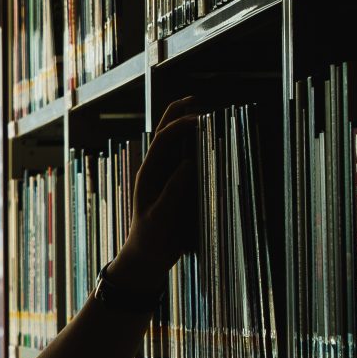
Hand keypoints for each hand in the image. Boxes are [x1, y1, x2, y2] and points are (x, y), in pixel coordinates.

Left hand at [124, 96, 201, 274]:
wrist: (147, 258)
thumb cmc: (150, 239)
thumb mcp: (160, 217)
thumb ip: (173, 191)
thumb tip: (189, 163)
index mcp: (149, 172)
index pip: (163, 140)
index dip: (180, 125)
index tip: (200, 119)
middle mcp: (157, 170)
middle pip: (166, 134)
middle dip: (178, 115)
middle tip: (195, 99)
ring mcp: (166, 177)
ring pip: (177, 145)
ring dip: (188, 128)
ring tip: (204, 113)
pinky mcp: (177, 187)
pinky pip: (187, 162)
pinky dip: (196, 148)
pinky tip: (209, 142)